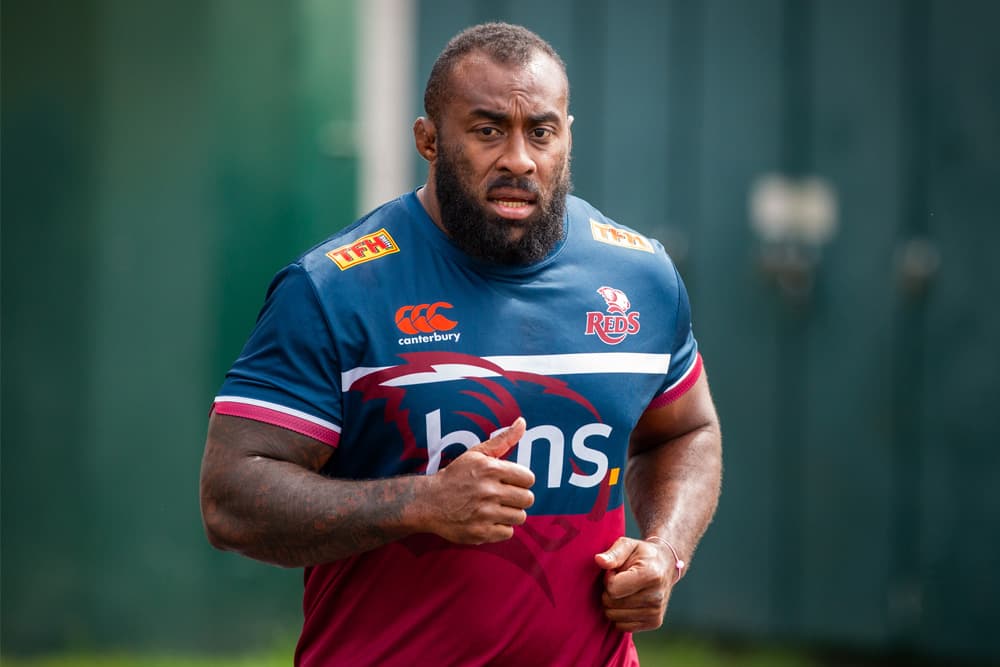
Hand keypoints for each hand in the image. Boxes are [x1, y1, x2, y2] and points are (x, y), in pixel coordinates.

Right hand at [424, 417, 534, 543]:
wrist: (429, 502)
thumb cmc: (456, 476)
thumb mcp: (476, 454)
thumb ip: (503, 439)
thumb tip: (522, 422)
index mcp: (491, 469)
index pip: (529, 478)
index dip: (521, 480)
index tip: (510, 482)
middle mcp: (489, 491)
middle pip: (528, 499)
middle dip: (518, 497)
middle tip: (504, 496)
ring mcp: (485, 514)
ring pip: (520, 517)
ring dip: (510, 513)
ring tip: (496, 508)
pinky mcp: (480, 533)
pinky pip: (508, 532)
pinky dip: (500, 528)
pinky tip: (488, 520)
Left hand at [595, 536, 677, 631]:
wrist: (665, 565)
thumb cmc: (641, 554)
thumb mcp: (628, 545)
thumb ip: (613, 553)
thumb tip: (599, 560)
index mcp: (650, 575)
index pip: (613, 589)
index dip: (608, 579)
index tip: (615, 571)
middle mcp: (656, 596)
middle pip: (611, 604)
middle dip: (609, 592)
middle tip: (619, 581)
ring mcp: (656, 612)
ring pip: (614, 617)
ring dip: (613, 604)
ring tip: (624, 590)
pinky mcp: (655, 622)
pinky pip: (622, 626)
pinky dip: (620, 615)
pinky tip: (628, 602)